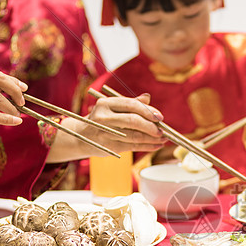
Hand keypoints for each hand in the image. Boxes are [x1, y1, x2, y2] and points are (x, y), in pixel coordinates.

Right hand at [49, 93, 165, 160]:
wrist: (82, 136)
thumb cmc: (102, 119)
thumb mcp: (112, 108)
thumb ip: (131, 103)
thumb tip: (148, 98)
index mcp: (106, 103)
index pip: (131, 105)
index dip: (148, 111)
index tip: (160, 117)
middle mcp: (104, 117)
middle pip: (133, 121)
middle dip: (151, 126)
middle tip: (162, 130)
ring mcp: (106, 133)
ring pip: (135, 136)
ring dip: (152, 138)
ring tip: (163, 139)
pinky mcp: (110, 147)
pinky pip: (133, 146)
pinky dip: (147, 146)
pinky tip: (156, 145)